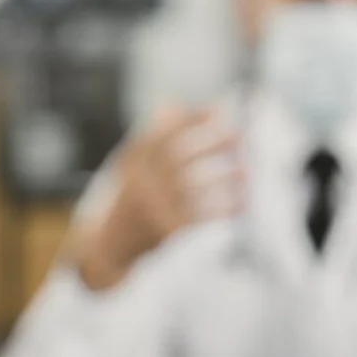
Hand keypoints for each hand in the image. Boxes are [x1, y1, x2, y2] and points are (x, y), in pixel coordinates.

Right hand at [72, 107, 243, 290]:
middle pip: (178, 157)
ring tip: (247, 170)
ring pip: (193, 187)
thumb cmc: (130, 200)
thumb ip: (150, 139)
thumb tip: (172, 107)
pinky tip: (243, 201)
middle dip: (211, 142)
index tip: (219, 109)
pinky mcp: (167, 233)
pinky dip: (224, 209)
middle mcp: (139, 185)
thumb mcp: (131, 168)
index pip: (161, 135)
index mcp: (132, 166)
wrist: (109, 250)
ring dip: (223, 177)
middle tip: (240, 134)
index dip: (191, 120)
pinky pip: (200, 217)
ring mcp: (152, 209)